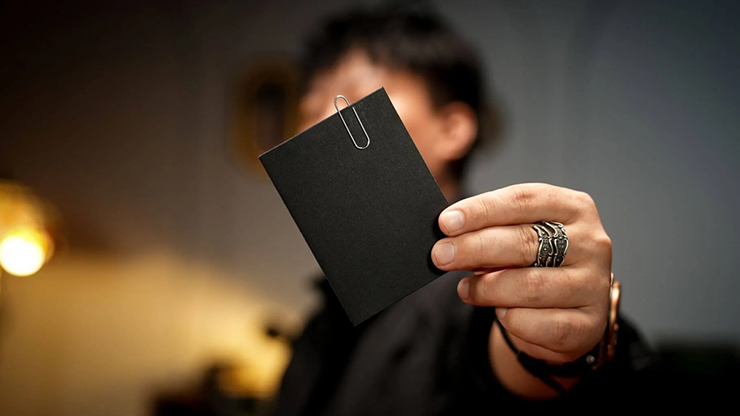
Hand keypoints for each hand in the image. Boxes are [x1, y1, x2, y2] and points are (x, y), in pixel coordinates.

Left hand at [431, 183, 611, 363]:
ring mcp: (594, 285)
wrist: (569, 310)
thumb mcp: (518, 236)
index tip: (446, 222)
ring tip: (466, 289)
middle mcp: (591, 243)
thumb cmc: (537, 263)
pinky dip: (511, 320)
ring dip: (487, 289)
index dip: (481, 210)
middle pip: (524, 242)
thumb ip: (491, 232)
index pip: (522, 201)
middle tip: (441, 255)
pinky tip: (500, 312)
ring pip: (530, 286)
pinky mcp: (588, 324)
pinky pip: (538, 324)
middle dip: (474, 248)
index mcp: (573, 208)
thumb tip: (448, 238)